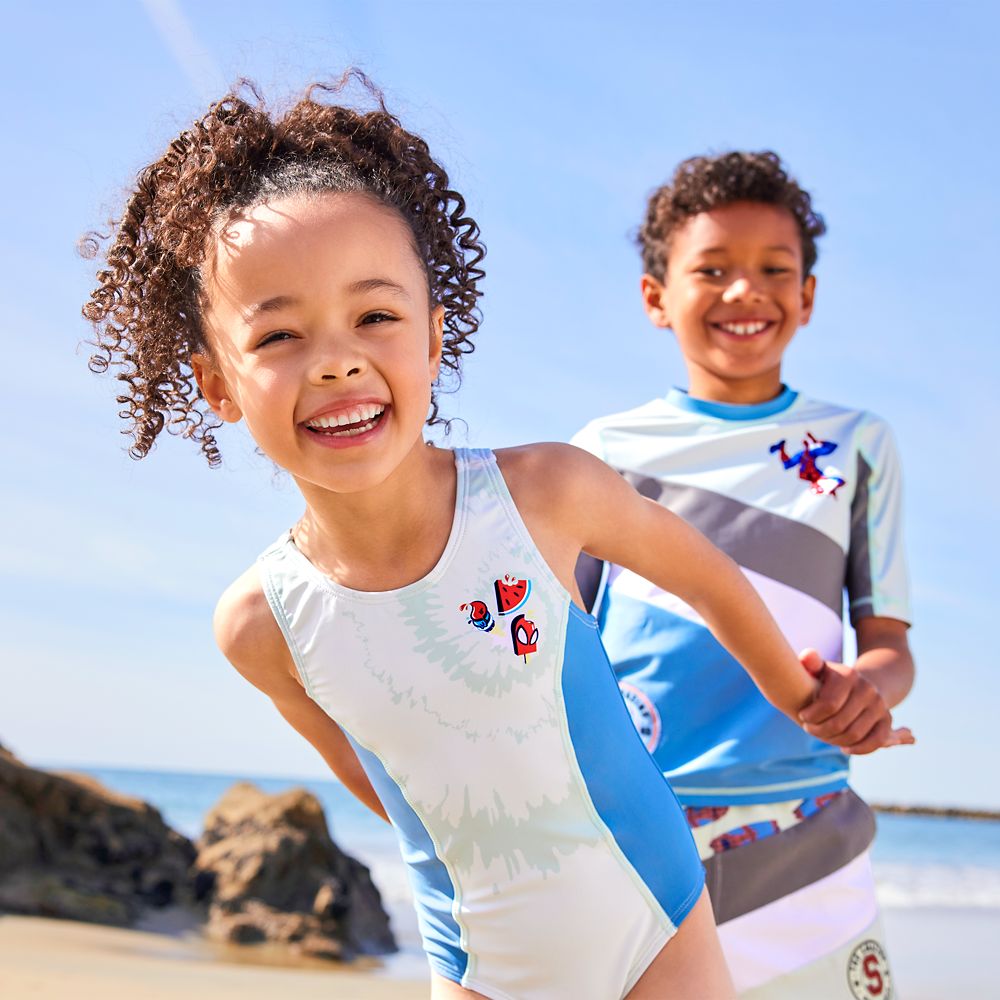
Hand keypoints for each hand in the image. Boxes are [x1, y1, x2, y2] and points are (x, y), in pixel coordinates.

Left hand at [797, 649, 914, 754]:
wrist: (861, 685)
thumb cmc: (831, 680)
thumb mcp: (820, 669)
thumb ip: (810, 662)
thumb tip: (807, 655)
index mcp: (849, 676)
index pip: (829, 704)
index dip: (812, 715)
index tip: (802, 716)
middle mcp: (867, 689)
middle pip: (840, 722)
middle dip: (820, 730)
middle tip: (808, 728)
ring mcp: (879, 705)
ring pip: (855, 734)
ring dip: (835, 740)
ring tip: (822, 736)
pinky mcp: (887, 720)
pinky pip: (876, 741)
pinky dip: (859, 749)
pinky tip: (844, 748)